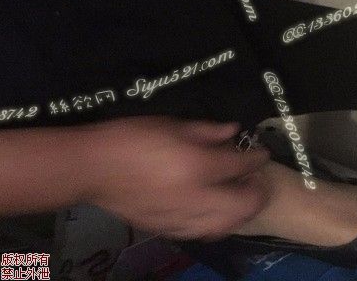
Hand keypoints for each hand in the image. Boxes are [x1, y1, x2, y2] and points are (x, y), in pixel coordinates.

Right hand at [80, 115, 270, 240]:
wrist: (94, 168)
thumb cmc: (132, 138)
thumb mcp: (172, 124)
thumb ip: (208, 130)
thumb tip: (234, 131)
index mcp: (197, 166)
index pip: (240, 166)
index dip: (256, 158)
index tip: (262, 152)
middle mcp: (195, 197)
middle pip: (243, 205)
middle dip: (258, 192)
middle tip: (258, 178)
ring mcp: (182, 218)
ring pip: (226, 225)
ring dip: (241, 212)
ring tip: (241, 196)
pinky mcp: (168, 229)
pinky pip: (203, 232)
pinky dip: (218, 223)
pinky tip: (216, 212)